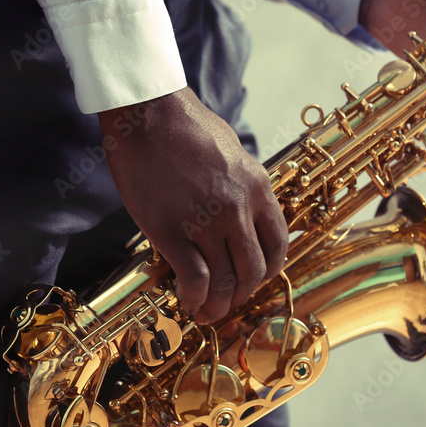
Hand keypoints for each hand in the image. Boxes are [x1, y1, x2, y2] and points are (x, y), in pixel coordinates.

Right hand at [98, 87, 287, 322]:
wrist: (147, 113)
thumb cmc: (184, 125)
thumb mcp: (232, 151)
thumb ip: (242, 184)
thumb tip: (241, 207)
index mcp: (258, 188)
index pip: (278, 243)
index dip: (267, 269)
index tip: (253, 278)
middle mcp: (238, 209)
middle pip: (252, 269)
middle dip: (241, 293)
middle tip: (227, 301)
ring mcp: (206, 222)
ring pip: (225, 281)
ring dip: (217, 305)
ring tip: (206, 313)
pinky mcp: (171, 231)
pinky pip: (194, 279)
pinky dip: (194, 298)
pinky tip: (187, 302)